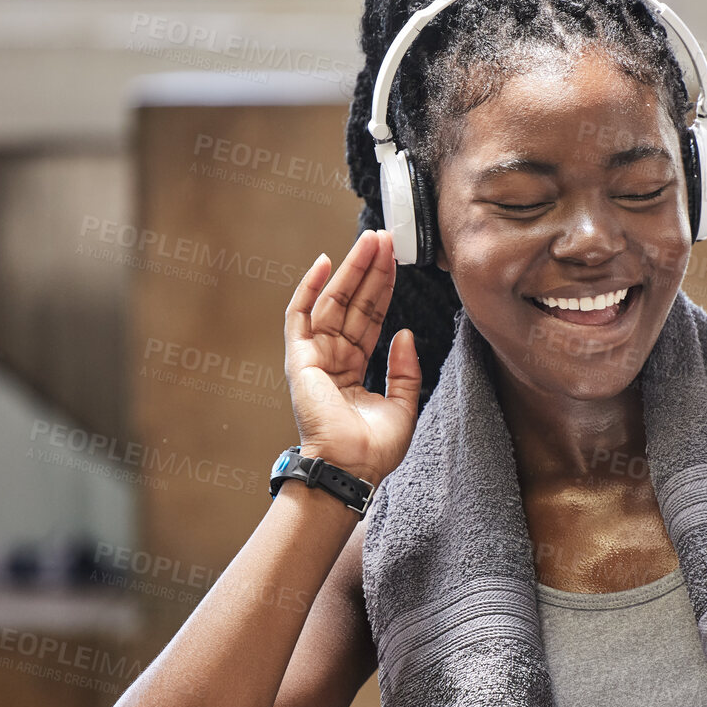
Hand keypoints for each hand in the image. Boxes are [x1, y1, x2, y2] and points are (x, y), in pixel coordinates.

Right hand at [283, 228, 420, 485]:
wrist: (352, 468)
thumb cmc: (374, 449)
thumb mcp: (403, 405)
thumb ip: (405, 369)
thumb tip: (406, 333)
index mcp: (353, 370)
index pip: (369, 319)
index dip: (382, 289)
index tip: (396, 260)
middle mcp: (332, 359)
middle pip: (352, 303)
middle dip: (370, 269)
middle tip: (386, 237)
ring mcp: (314, 357)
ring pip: (333, 301)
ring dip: (352, 269)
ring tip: (371, 240)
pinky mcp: (300, 359)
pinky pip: (301, 316)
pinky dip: (310, 288)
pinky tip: (326, 262)